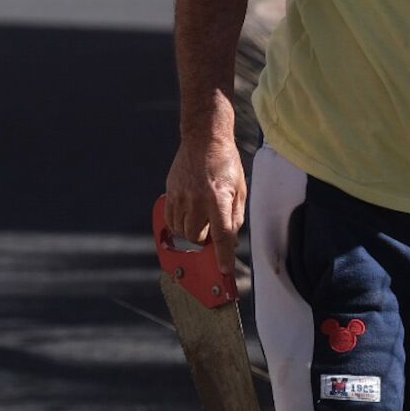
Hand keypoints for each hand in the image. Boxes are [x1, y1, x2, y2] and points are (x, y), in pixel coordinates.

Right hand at [164, 133, 245, 275]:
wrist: (203, 139)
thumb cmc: (225, 163)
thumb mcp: (239, 190)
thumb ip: (235, 218)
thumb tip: (231, 242)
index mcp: (219, 197)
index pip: (222, 234)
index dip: (223, 256)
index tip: (224, 271)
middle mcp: (197, 199)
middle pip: (197, 237)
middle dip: (206, 239)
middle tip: (213, 228)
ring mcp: (180, 196)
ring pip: (182, 232)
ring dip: (193, 233)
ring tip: (202, 219)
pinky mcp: (170, 193)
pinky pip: (170, 222)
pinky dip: (179, 226)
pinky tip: (189, 216)